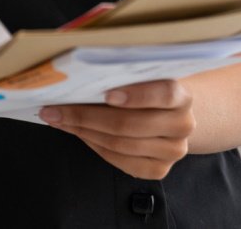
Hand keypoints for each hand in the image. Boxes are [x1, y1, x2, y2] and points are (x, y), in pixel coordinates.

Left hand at [39, 79, 195, 179]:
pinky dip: (95, 146)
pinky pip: (120, 161)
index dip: (137, 95)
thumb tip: (78, 72)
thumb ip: (123, 72)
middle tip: (57, 108)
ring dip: (84, 131)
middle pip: (132, 124)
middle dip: (87, 116)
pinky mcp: (159, 169)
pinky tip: (79, 132)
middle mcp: (182, 125)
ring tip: (60, 119)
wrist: (170, 113)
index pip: (165, 94)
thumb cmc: (148, 88)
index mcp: (182, 96)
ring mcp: (173, 151)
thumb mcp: (143, 75)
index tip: (106, 93)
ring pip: (121, 144)